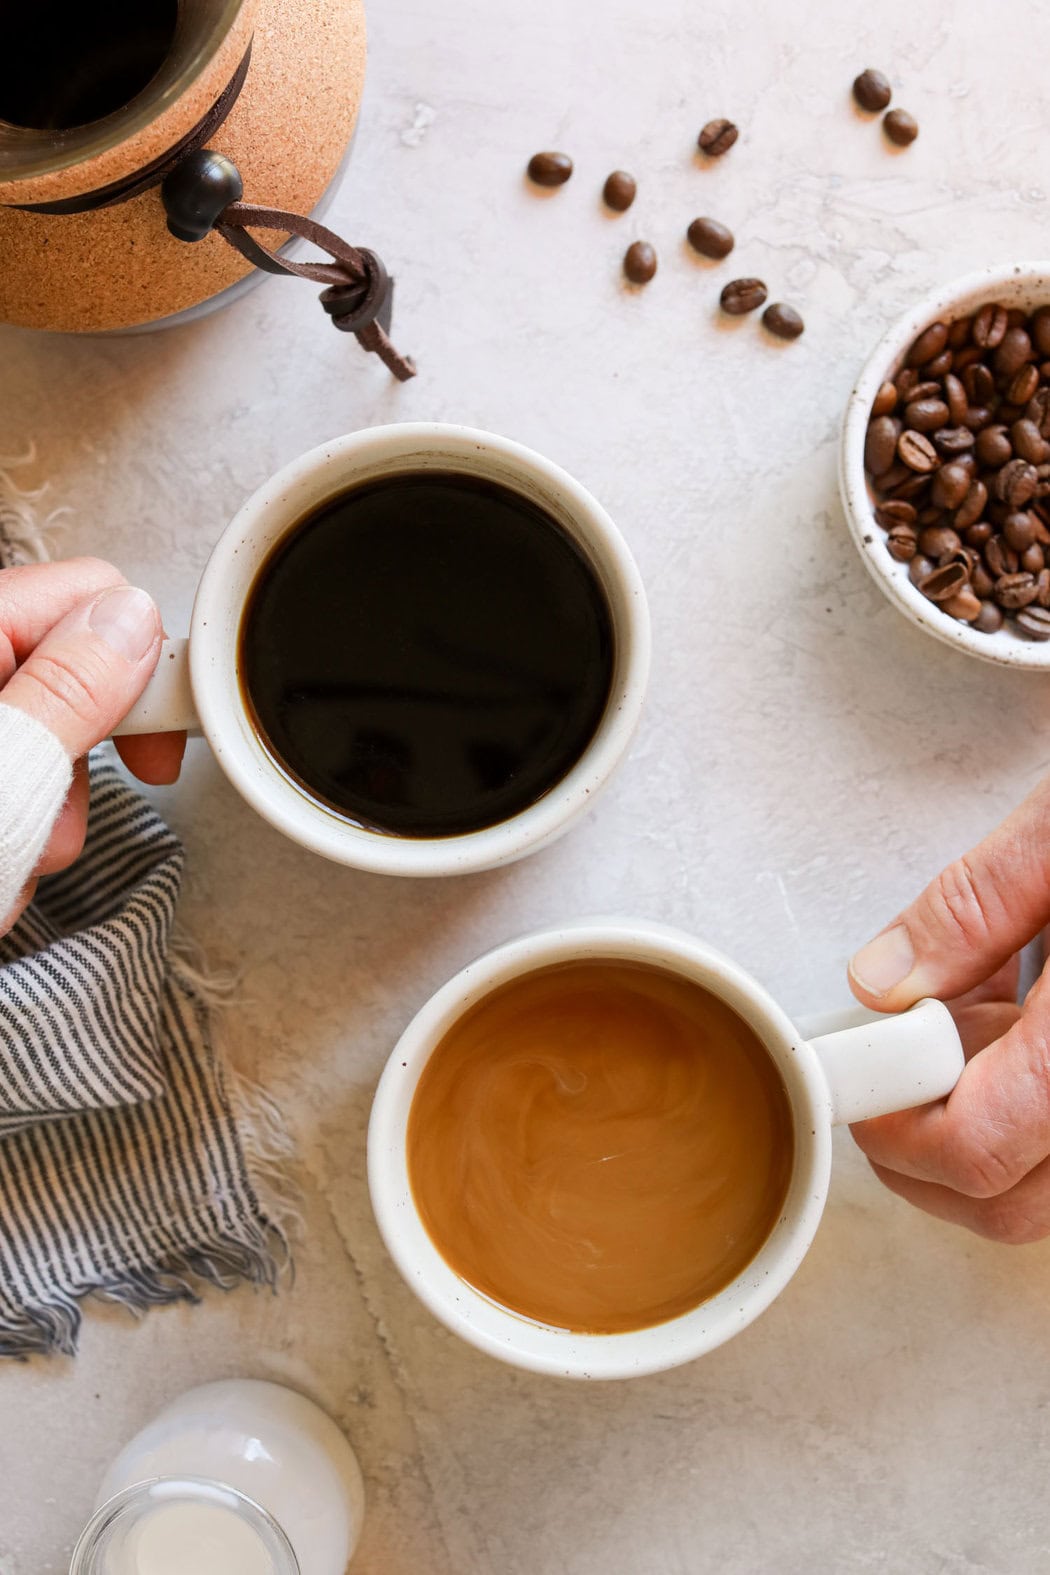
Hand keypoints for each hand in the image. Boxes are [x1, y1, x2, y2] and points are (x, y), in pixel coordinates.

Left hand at [0, 558, 185, 933]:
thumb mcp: (4, 780)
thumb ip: (69, 690)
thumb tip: (133, 620)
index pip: (86, 593)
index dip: (140, 660)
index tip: (160, 730)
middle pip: (70, 662)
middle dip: (95, 744)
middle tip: (96, 802)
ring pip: (43, 729)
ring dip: (53, 805)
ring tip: (22, 856)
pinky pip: (14, 775)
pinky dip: (20, 825)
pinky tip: (2, 863)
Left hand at [847, 774, 1049, 1243]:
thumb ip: (973, 908)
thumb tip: (883, 981)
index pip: (977, 1151)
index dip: (892, 1126)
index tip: (859, 1074)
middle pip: (1010, 1204)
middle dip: (924, 1147)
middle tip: (890, 1064)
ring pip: (1044, 1191)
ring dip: (980, 1135)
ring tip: (968, 1030)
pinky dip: (1029, 1113)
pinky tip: (1019, 1028)